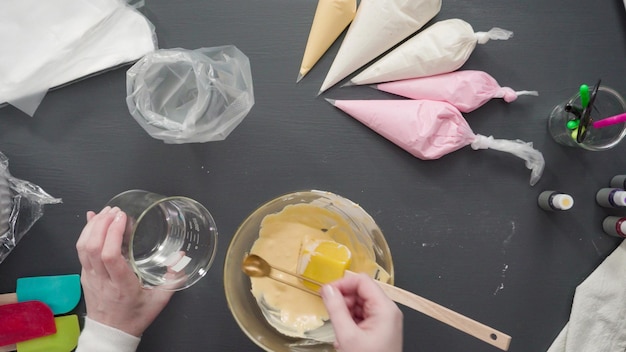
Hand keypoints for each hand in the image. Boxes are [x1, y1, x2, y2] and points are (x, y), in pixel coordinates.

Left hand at [75, 206, 173, 336]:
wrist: (111, 333)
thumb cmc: (135, 317)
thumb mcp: (159, 301)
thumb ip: (173, 279)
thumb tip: (181, 256)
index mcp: (121, 285)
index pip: (110, 256)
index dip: (113, 233)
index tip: (123, 218)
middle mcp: (102, 280)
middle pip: (92, 247)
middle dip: (102, 224)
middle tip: (115, 211)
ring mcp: (89, 277)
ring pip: (83, 247)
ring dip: (93, 226)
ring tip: (106, 212)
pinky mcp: (84, 275)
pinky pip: (80, 250)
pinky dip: (86, 232)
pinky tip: (93, 219)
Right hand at [321, 273, 402, 351]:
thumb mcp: (347, 336)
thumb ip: (336, 309)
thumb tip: (327, 289)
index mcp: (385, 308)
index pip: (362, 281)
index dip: (342, 283)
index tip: (325, 292)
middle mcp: (387, 311)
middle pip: (361, 292)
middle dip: (343, 300)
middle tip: (330, 312)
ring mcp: (384, 321)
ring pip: (360, 305)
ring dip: (345, 313)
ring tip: (339, 330)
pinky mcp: (379, 330)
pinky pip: (362, 317)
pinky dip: (350, 323)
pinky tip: (344, 337)